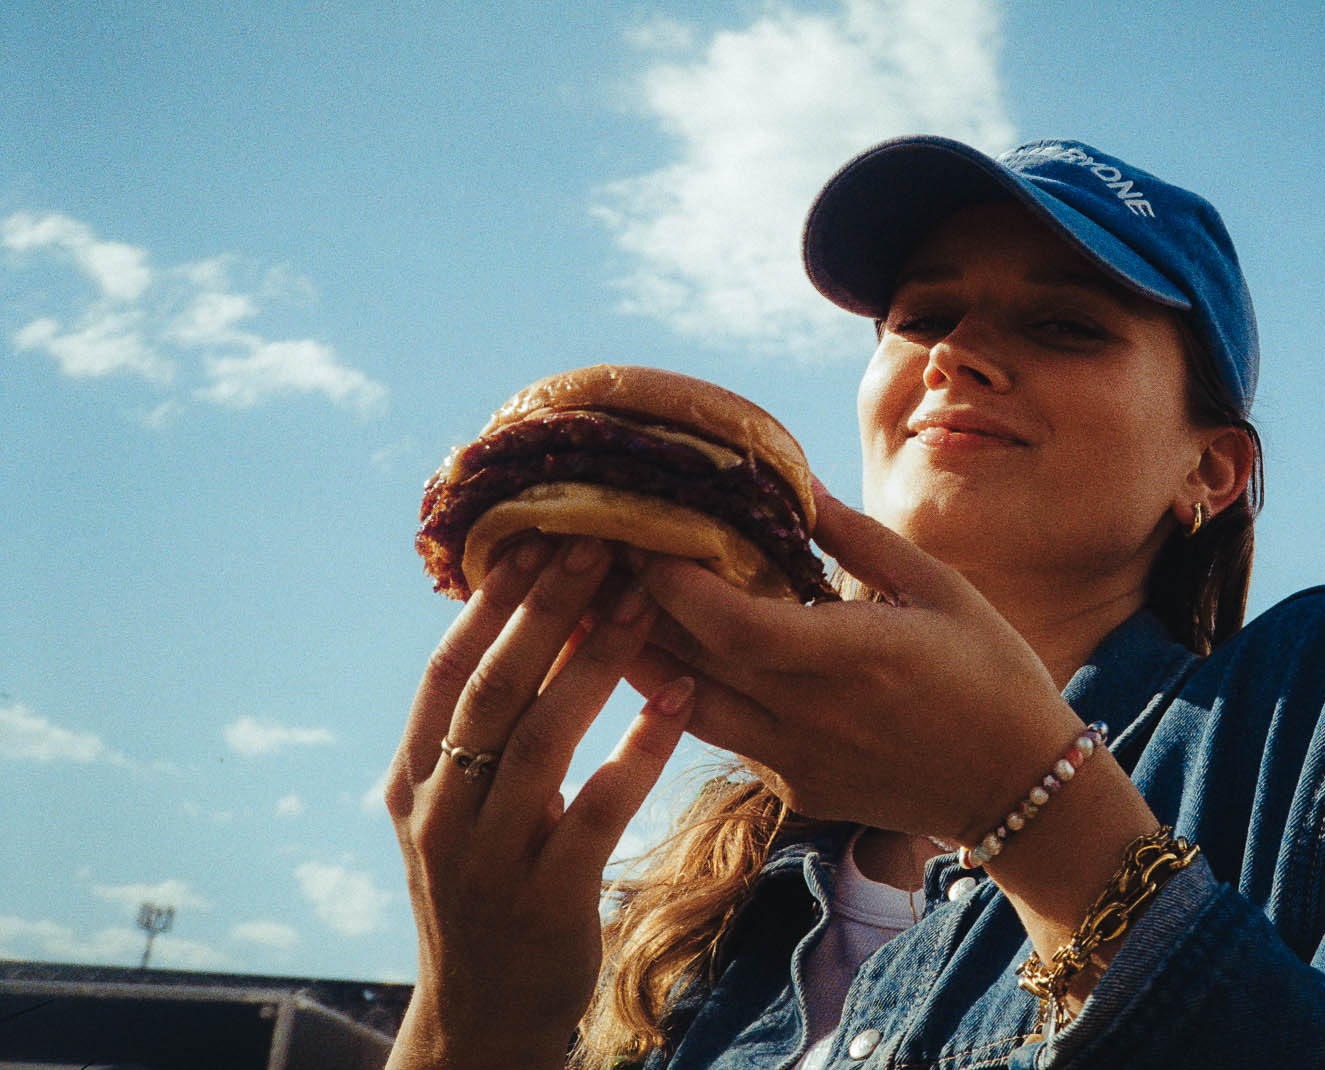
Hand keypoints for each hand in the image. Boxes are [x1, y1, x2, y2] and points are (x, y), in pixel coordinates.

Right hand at [384, 536, 693, 1068]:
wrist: (482, 1016)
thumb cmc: (485, 892)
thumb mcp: (457, 811)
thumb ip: (475, 735)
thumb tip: (525, 625)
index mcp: (414, 779)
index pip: (447, 671)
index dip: (491, 603)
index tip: (539, 538)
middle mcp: (440, 810)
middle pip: (494, 689)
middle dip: (548, 610)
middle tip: (603, 543)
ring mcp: (489, 856)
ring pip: (542, 738)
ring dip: (597, 662)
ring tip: (648, 600)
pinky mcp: (548, 895)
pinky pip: (601, 807)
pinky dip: (641, 746)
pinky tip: (680, 695)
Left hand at [626, 485, 1082, 845]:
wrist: (1018, 787)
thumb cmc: (990, 671)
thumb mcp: (937, 586)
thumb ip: (856, 538)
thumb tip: (795, 480)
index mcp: (852, 656)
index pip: (731, 623)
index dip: (672, 582)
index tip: (637, 532)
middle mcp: (811, 715)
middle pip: (688, 662)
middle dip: (628, 606)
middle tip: (584, 552)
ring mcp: (796, 758)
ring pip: (683, 707)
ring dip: (631, 656)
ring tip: (586, 603)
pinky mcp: (793, 785)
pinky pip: (717, 734)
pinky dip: (677, 693)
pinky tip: (653, 655)